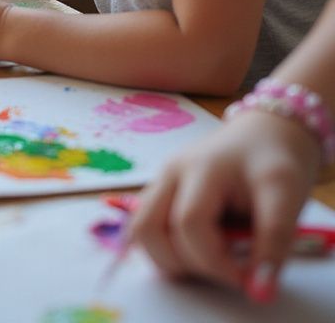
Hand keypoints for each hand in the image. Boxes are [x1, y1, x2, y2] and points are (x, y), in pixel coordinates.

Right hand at [128, 109, 320, 298]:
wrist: (262, 133)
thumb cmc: (273, 161)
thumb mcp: (286, 197)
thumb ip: (273, 244)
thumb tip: (258, 291)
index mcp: (201, 168)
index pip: (189, 223)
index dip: (214, 261)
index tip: (247, 277)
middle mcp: (171, 172)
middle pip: (148, 228)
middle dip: (183, 264)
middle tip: (221, 269)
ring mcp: (161, 180)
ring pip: (140, 230)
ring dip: (170, 258)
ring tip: (210, 259)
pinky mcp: (161, 190)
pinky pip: (147, 225)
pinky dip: (165, 248)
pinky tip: (195, 251)